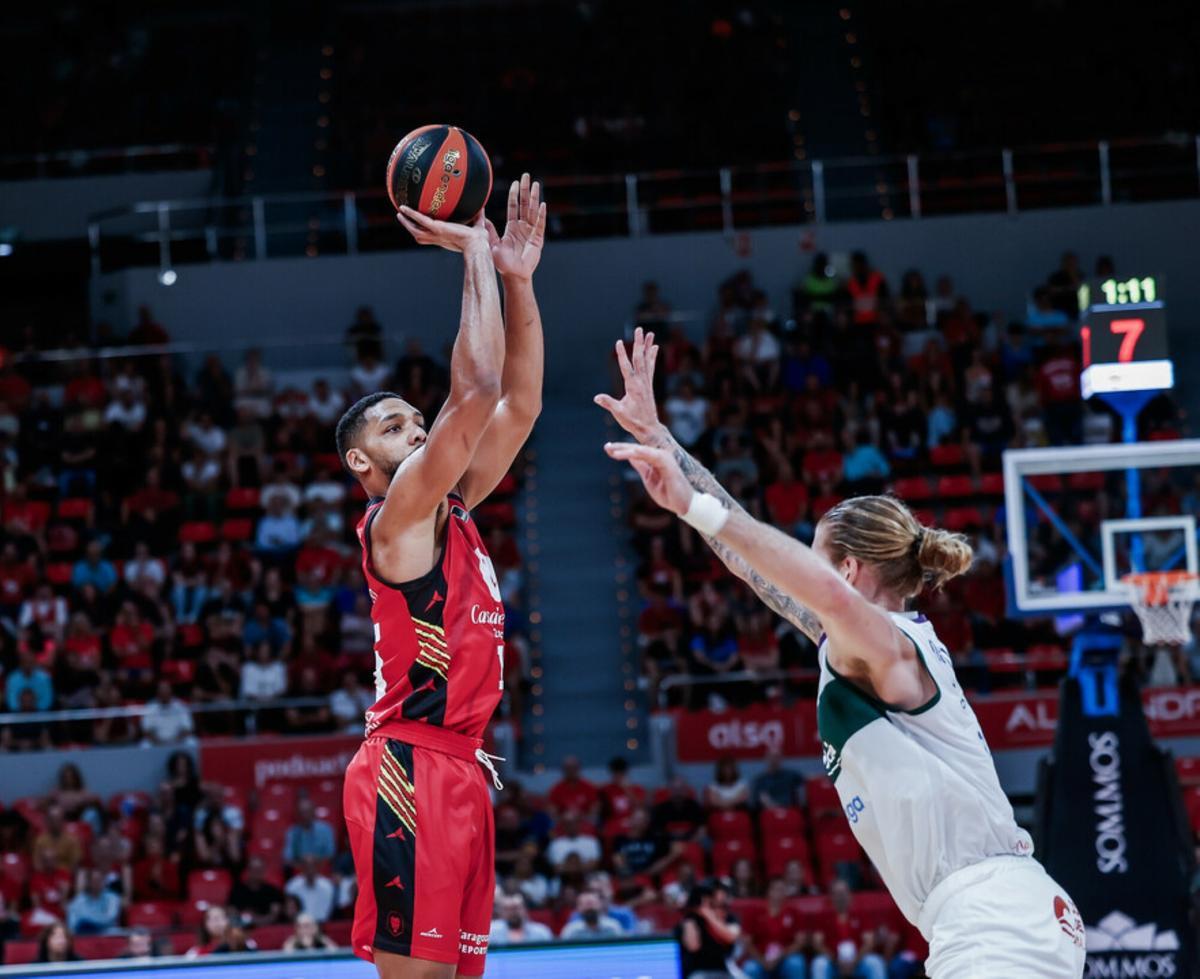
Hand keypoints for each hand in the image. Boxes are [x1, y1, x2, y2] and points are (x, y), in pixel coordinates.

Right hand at [396, 206, 489, 253]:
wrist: (477, 244)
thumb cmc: (480, 240)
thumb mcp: (478, 225)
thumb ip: (479, 216)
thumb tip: (483, 206)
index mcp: (446, 239)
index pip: (432, 237)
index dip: (425, 233)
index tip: (423, 227)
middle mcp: (439, 238)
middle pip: (420, 236)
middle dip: (411, 228)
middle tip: (403, 219)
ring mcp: (436, 234)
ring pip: (416, 230)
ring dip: (406, 222)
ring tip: (399, 213)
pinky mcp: (436, 228)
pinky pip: (420, 220)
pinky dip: (410, 214)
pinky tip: (403, 208)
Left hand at [486, 173, 546, 279]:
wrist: (512, 275)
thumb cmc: (502, 263)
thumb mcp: (492, 244)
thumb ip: (489, 231)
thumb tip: (481, 218)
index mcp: (512, 227)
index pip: (513, 207)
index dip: (514, 195)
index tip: (515, 182)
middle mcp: (522, 227)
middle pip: (524, 205)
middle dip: (525, 190)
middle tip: (526, 176)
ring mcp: (531, 232)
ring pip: (533, 211)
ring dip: (534, 197)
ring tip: (535, 184)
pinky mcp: (537, 240)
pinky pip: (539, 225)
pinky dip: (541, 215)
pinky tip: (542, 204)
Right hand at [594, 326, 663, 442]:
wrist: (649, 429)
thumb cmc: (633, 422)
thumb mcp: (619, 413)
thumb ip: (609, 403)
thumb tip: (597, 397)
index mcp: (633, 387)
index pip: (626, 367)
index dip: (622, 355)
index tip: (619, 342)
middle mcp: (641, 382)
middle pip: (639, 359)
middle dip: (639, 344)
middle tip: (640, 329)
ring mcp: (646, 383)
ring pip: (646, 361)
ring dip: (647, 346)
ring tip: (649, 334)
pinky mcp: (648, 386)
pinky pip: (650, 368)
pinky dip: (652, 357)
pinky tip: (654, 348)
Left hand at [604, 442, 691, 515]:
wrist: (683, 505)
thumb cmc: (668, 493)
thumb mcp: (649, 479)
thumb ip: (641, 467)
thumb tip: (630, 457)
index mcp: (655, 459)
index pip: (636, 451)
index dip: (621, 449)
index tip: (607, 448)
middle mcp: (660, 455)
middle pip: (637, 448)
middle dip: (621, 446)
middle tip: (607, 446)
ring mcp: (664, 458)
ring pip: (642, 450)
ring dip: (627, 450)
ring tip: (613, 452)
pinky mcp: (668, 463)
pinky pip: (651, 456)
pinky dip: (639, 453)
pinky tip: (629, 454)